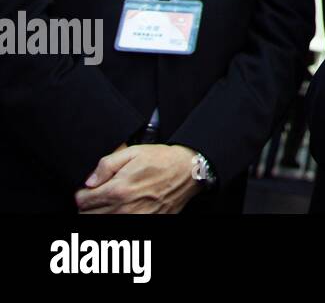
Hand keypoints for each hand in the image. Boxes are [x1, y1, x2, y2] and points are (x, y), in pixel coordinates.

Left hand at [75, 144, 204, 213]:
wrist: (189, 171)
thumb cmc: (162, 160)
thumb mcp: (133, 152)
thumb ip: (106, 165)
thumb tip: (89, 181)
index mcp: (117, 189)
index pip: (82, 201)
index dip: (83, 193)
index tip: (90, 189)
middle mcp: (123, 209)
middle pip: (88, 215)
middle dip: (90, 204)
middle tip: (100, 194)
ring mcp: (134, 218)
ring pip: (101, 223)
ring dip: (101, 213)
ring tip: (112, 201)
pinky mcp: (145, 222)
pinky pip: (121, 225)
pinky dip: (117, 218)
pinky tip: (125, 208)